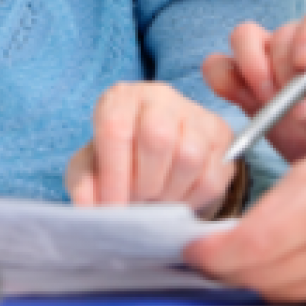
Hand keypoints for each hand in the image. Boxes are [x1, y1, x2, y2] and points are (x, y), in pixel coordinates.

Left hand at [66, 83, 237, 216]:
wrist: (153, 154)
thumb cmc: (118, 159)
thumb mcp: (90, 169)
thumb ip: (84, 185)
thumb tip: (88, 206)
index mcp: (121, 99)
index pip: (116, 129)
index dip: (113, 175)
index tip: (111, 208)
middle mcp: (159, 97)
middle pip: (158, 139)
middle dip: (145, 184)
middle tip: (137, 201)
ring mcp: (195, 112)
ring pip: (190, 156)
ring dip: (170, 192)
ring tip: (156, 200)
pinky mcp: (221, 134)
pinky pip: (213, 174)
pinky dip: (193, 198)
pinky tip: (177, 198)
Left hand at [184, 137, 305, 305]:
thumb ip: (271, 203)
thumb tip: (229, 235)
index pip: (249, 246)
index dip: (211, 252)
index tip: (193, 246)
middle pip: (256, 275)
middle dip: (225, 264)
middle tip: (211, 249)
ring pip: (275, 292)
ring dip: (252, 275)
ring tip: (247, 251)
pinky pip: (302, 298)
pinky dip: (284, 283)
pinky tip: (285, 260)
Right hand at [202, 12, 305, 162]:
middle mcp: (303, 44)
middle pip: (280, 36)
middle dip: (286, 74)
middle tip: (303, 111)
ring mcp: (272, 63)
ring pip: (243, 39)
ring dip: (252, 70)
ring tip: (272, 106)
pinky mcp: (248, 88)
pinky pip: (220, 68)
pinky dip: (224, 82)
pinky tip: (249, 106)